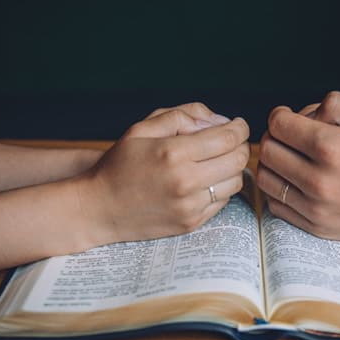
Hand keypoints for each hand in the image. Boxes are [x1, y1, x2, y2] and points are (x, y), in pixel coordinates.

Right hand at [79, 103, 249, 243]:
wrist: (99, 208)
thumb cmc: (120, 163)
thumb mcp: (142, 129)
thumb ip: (181, 116)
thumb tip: (218, 120)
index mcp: (174, 153)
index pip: (227, 138)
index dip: (239, 127)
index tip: (239, 124)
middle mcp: (185, 181)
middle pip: (237, 160)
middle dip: (240, 146)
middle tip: (233, 140)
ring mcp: (190, 206)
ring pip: (235, 182)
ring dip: (233, 168)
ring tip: (218, 160)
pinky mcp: (191, 223)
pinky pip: (223, 202)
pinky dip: (221, 188)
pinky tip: (206, 180)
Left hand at [257, 91, 339, 244]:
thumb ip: (336, 102)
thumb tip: (302, 114)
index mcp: (332, 148)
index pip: (278, 125)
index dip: (280, 115)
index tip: (289, 116)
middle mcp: (319, 181)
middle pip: (267, 150)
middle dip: (275, 136)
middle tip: (291, 135)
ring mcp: (316, 208)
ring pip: (266, 178)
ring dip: (273, 163)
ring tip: (292, 157)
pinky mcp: (316, 227)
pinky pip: (276, 204)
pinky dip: (279, 188)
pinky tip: (297, 179)